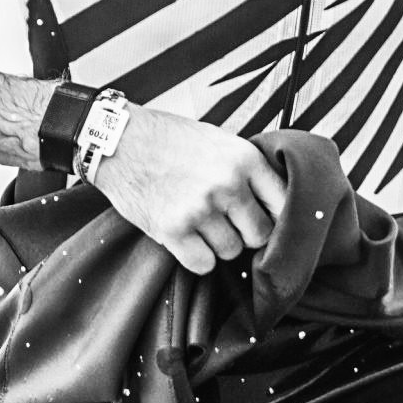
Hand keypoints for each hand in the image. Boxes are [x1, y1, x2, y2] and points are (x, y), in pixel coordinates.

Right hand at [92, 106, 290, 274]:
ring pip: (231, 252)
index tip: (266, 220)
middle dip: (246, 233)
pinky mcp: (173, 230)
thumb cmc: (168, 138)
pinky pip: (203, 264)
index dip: (276, 217)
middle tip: (229, 223)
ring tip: (201, 224)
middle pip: (260, 235)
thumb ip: (247, 168)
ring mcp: (200, 208)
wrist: (119, 141)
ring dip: (219, 245)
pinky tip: (188, 239)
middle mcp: (227, 184)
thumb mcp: (218, 139)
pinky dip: (197, 257)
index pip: (284, 203)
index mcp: (243, 158)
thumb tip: (274, 203)